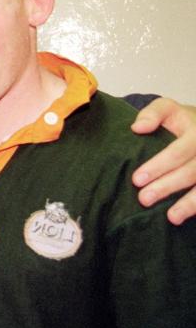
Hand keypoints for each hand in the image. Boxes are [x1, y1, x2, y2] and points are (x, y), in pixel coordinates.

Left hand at [131, 98, 195, 224]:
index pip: (178, 152)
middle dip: (168, 186)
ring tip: (171, 218)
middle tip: (144, 199)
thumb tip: (138, 128)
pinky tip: (185, 218)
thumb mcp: (168, 108)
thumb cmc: (183, 121)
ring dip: (190, 204)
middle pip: (192, 172)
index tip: (137, 179)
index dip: (158, 166)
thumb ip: (153, 114)